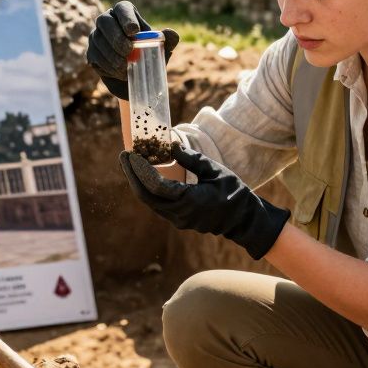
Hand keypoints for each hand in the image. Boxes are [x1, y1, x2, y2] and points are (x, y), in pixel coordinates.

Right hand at [86, 1, 179, 100]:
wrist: (135, 79)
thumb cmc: (149, 57)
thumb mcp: (162, 50)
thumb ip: (168, 41)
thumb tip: (171, 33)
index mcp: (126, 14)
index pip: (122, 8)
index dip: (126, 17)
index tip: (134, 31)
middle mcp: (108, 21)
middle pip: (104, 20)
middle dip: (115, 36)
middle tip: (128, 50)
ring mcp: (97, 36)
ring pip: (98, 40)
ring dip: (112, 54)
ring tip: (126, 67)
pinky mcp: (91, 53)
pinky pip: (96, 56)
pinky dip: (108, 66)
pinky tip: (120, 73)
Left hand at [118, 145, 289, 259]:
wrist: (244, 219)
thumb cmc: (234, 192)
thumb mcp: (215, 170)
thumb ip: (192, 160)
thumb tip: (172, 147)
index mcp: (190, 201)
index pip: (156, 187)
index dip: (140, 170)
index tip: (131, 154)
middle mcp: (180, 214)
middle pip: (146, 196)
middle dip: (132, 175)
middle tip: (124, 155)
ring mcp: (178, 220)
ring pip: (150, 202)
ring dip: (137, 182)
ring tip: (129, 162)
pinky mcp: (179, 220)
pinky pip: (157, 204)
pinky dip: (148, 189)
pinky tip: (143, 175)